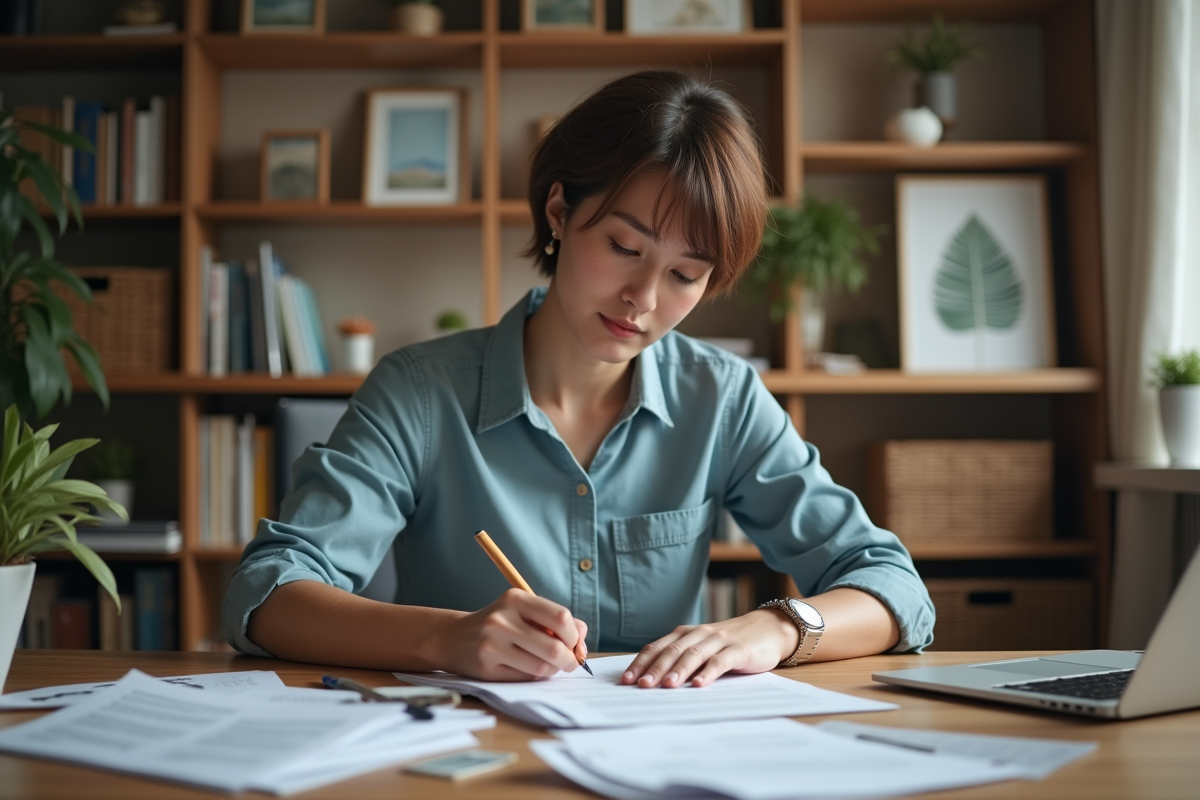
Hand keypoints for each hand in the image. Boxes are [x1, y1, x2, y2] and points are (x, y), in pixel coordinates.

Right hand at [433, 589, 587, 681]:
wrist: (453, 638)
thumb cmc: (499, 624)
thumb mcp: (523, 611)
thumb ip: (555, 621)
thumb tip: (582, 640)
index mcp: (515, 599)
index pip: (560, 617)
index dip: (574, 635)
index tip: (574, 642)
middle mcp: (502, 620)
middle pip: (554, 647)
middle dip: (569, 659)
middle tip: (571, 662)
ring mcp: (492, 645)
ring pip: (541, 667)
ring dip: (552, 670)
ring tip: (548, 665)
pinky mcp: (487, 668)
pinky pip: (525, 678)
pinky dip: (534, 677)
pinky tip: (527, 668)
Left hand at [619, 609, 797, 688]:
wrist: (768, 630)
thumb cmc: (729, 644)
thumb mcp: (703, 649)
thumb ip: (682, 661)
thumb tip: (652, 683)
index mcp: (685, 634)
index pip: (657, 647)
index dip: (640, 663)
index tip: (626, 680)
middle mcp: (699, 634)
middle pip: (672, 651)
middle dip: (655, 669)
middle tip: (642, 686)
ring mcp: (719, 640)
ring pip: (694, 654)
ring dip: (679, 670)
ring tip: (667, 686)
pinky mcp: (739, 650)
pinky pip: (721, 661)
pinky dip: (709, 672)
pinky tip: (700, 684)